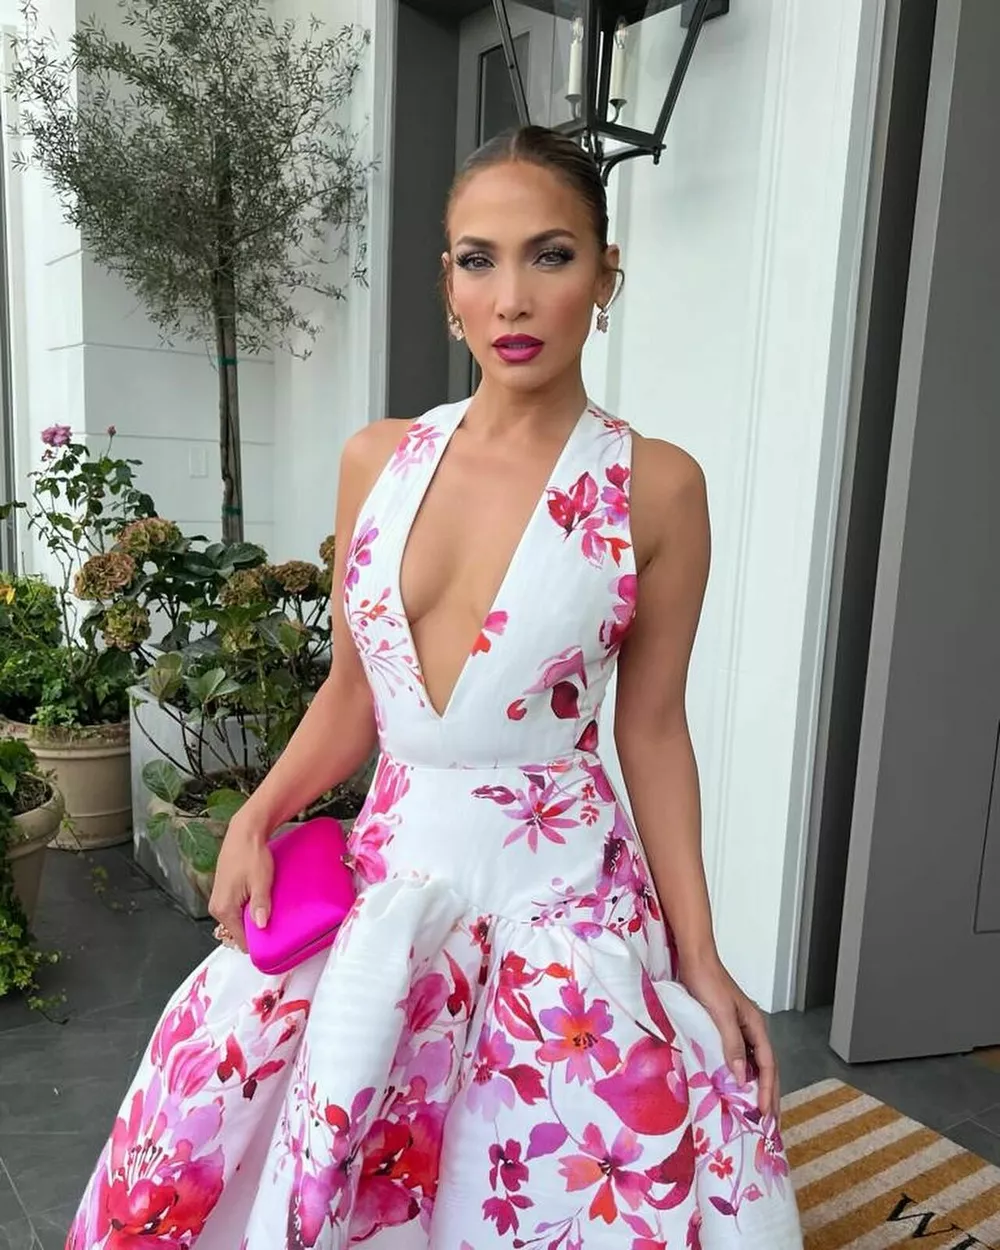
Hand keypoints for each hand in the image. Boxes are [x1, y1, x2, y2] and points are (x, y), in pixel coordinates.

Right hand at [208, 816, 273, 952]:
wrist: (244, 833)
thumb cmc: (250, 854)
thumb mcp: (261, 881)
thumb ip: (260, 905)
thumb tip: (261, 925)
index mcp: (223, 908)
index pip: (240, 940)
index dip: (257, 943)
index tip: (272, 944)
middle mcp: (217, 907)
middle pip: (238, 931)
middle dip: (255, 930)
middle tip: (274, 923)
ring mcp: (220, 900)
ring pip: (238, 920)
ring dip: (252, 918)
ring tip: (268, 909)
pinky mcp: (225, 893)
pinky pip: (237, 910)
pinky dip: (248, 909)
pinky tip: (260, 900)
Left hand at [681, 953, 779, 1123]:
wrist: (695, 958)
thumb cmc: (707, 982)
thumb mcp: (721, 1014)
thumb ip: (733, 1044)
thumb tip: (743, 1077)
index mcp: (756, 1025)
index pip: (768, 1064)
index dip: (767, 1090)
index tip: (764, 1113)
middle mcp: (752, 1029)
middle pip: (767, 1067)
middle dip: (769, 1094)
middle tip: (770, 1123)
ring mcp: (740, 1029)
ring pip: (754, 1064)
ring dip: (757, 1087)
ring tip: (758, 1112)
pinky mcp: (726, 1028)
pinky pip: (739, 1057)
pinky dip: (742, 1075)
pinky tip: (736, 1088)